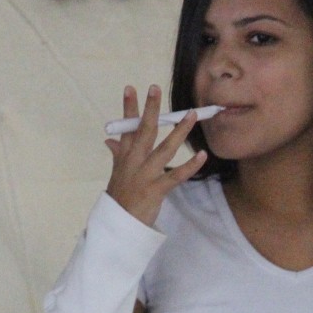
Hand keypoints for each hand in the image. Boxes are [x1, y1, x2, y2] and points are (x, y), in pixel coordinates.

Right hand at [104, 85, 206, 226]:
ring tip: (191, 115)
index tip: (130, 88)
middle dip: (150, 109)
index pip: (127, 128)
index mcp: (125, 157)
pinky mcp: (156, 189)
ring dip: (179, 131)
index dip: (129, 108)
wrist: (118, 224)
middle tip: (156, 88)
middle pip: (144, 131)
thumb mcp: (116, 173)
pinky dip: (190, 165)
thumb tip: (110, 141)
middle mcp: (134, 162)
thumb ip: (117, 154)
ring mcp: (145, 175)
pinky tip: (202, 155)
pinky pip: (176, 175)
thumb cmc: (120, 198)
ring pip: (164, 148)